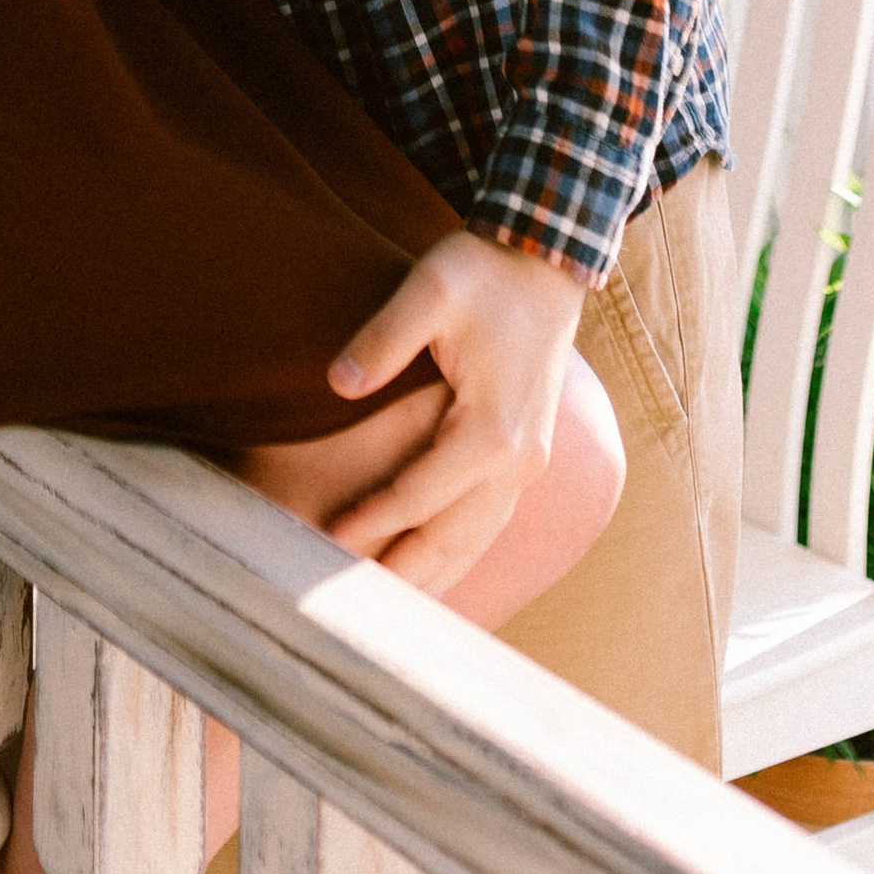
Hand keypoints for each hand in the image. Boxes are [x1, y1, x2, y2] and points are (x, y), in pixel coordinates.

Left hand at [321, 230, 585, 595]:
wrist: (545, 263)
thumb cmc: (483, 273)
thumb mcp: (429, 290)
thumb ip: (383, 338)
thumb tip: (336, 383)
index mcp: (492, 430)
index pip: (421, 494)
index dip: (373, 519)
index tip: (328, 537)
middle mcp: (518, 460)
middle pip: (454, 538)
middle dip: (405, 573)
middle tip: (354, 610)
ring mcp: (528, 463)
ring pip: (477, 538)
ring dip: (435, 573)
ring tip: (388, 608)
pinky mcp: (528, 455)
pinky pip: (488, 519)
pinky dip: (459, 549)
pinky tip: (433, 567)